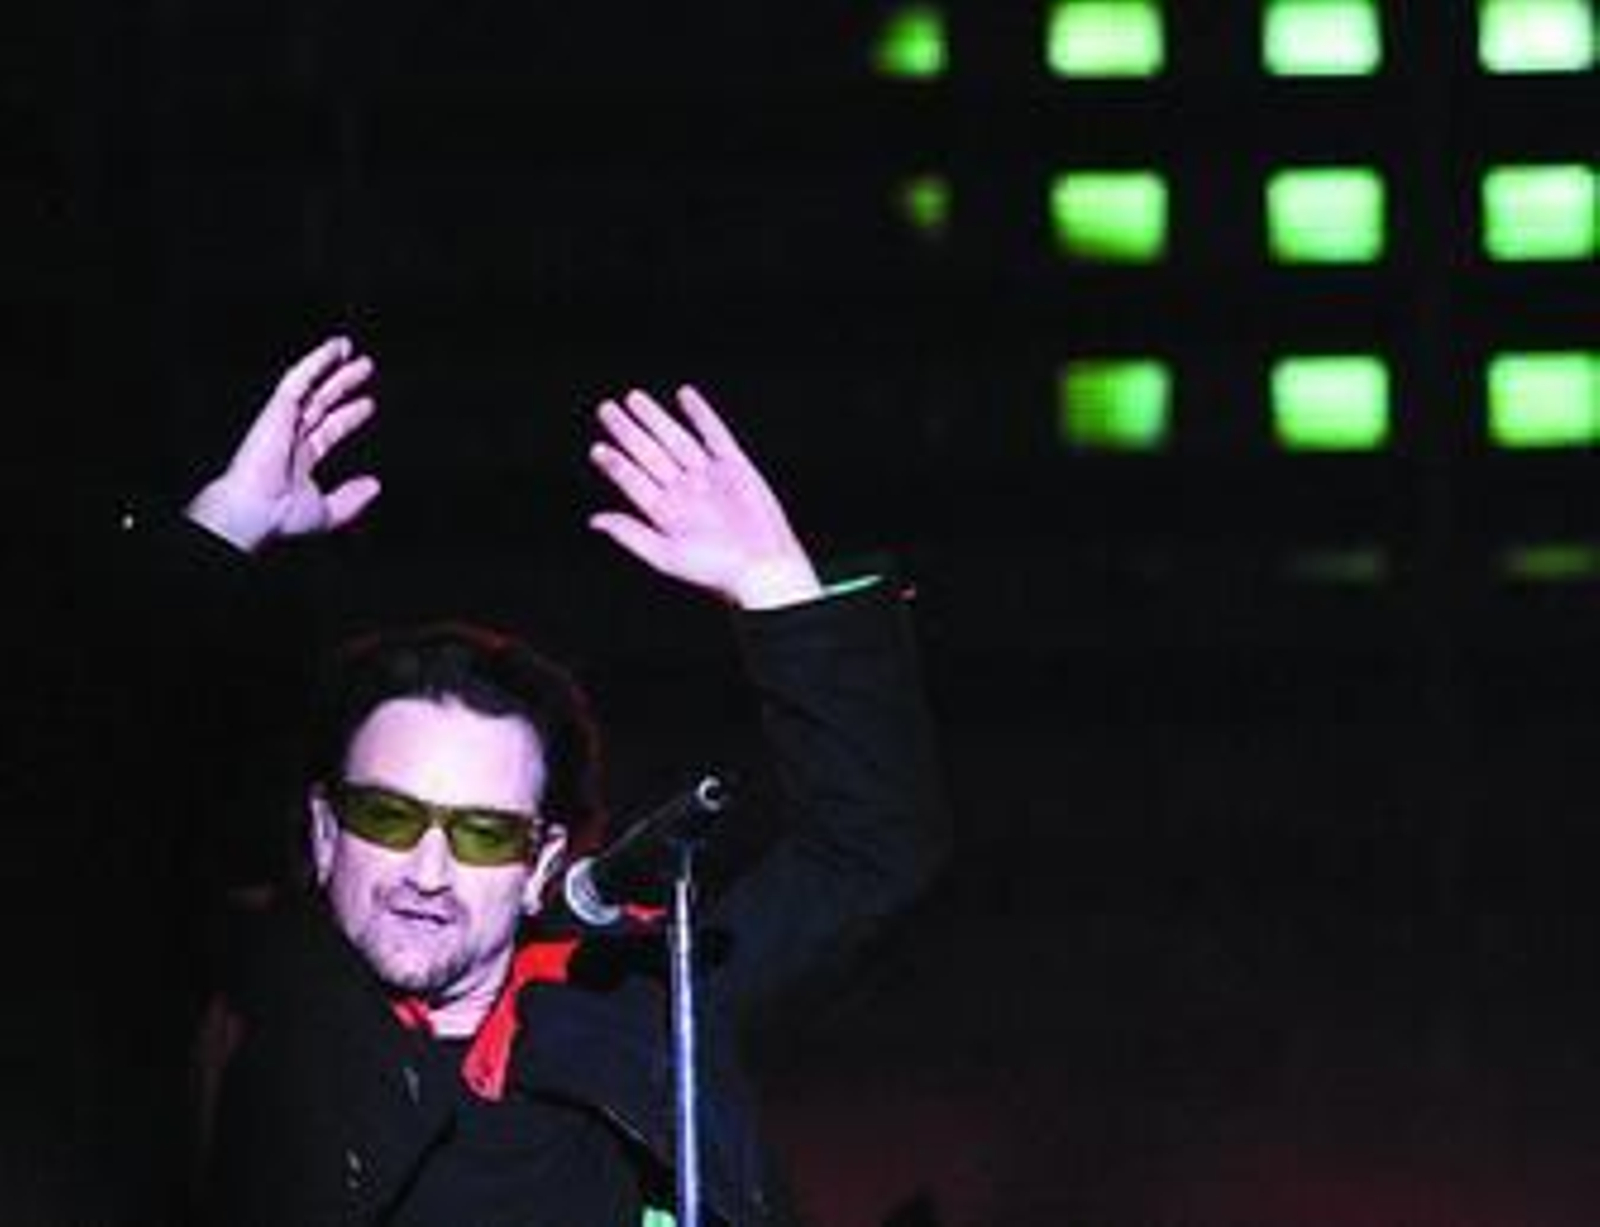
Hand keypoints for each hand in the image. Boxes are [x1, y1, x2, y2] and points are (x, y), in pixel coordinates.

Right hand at [185, 337, 380, 552]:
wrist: (255, 509)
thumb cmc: (282, 517)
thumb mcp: (328, 512)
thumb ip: (351, 499)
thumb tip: (374, 486)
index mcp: (297, 460)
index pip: (328, 431)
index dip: (348, 417)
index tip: (368, 404)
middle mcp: (288, 437)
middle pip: (320, 402)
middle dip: (341, 384)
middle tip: (363, 367)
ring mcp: (281, 420)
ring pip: (310, 385)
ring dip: (330, 365)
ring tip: (349, 348)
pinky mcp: (277, 408)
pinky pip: (298, 378)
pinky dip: (317, 361)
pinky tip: (335, 348)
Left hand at [588, 386, 821, 608]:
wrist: (763, 567)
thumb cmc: (717, 570)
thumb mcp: (666, 557)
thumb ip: (630, 534)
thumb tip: (594, 520)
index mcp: (665, 512)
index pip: (633, 481)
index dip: (616, 464)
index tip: (598, 449)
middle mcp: (684, 491)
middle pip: (649, 454)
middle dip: (628, 432)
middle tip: (606, 409)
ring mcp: (709, 477)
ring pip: (676, 440)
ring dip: (656, 419)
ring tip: (634, 399)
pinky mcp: (735, 467)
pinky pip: (714, 434)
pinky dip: (701, 415)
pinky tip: (685, 396)